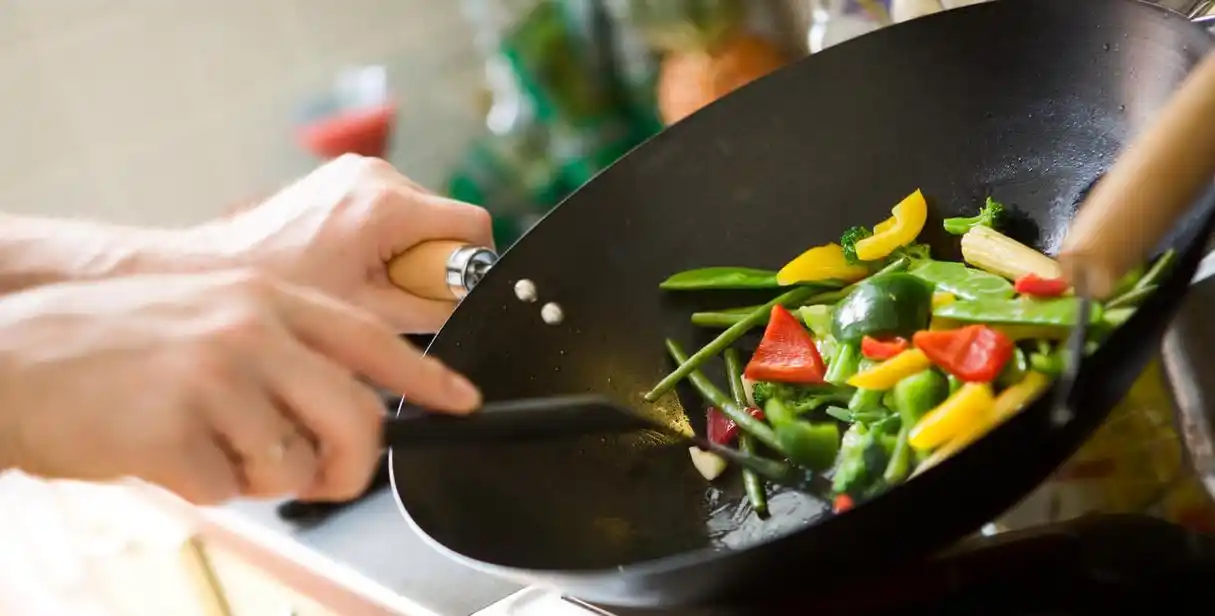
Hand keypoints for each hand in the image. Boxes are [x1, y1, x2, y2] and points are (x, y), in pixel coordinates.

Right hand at [0, 270, 480, 503]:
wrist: (10, 357)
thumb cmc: (111, 344)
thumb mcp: (209, 316)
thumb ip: (282, 349)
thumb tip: (349, 411)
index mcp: (265, 298)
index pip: (372, 339)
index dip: (426, 378)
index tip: (463, 402)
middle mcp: (250, 329)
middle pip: (356, 419)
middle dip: (353, 466)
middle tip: (329, 478)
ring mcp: (214, 377)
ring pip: (293, 464)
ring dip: (258, 474)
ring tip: (205, 441)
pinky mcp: (175, 429)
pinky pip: (230, 489)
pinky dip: (205, 486)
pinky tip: (164, 449)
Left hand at [212, 155, 493, 332]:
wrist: (220, 271)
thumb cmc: (286, 296)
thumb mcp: (372, 317)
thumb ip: (433, 311)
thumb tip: (468, 306)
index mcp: (389, 204)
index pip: (473, 225)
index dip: (470, 266)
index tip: (441, 295)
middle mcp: (376, 174)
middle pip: (446, 221)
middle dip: (431, 263)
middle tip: (388, 295)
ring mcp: (355, 171)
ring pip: (419, 216)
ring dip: (405, 252)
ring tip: (362, 281)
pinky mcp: (340, 177)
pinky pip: (390, 209)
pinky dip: (383, 239)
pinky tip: (347, 265)